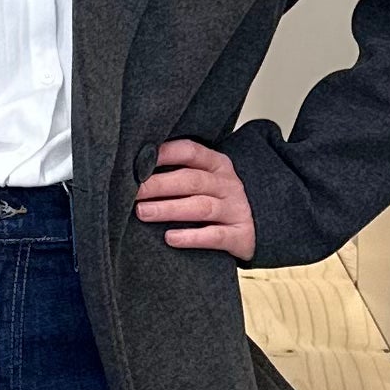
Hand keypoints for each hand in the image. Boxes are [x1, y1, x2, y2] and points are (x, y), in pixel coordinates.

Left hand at [133, 137, 255, 260]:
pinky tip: (171, 238)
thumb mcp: (206, 181)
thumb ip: (180, 173)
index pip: (191, 151)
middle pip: (191, 180)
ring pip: (200, 207)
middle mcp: (228, 185)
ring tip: (143, 212)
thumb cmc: (219, 202)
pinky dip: (192, 237)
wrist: (257, 228)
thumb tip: (136, 172)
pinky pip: (215, 236)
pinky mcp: (240, 236)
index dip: (165, 153)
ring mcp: (235, 210)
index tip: (140, 160)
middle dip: (158, 185)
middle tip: (133, 192)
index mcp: (218, 165)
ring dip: (169, 209)